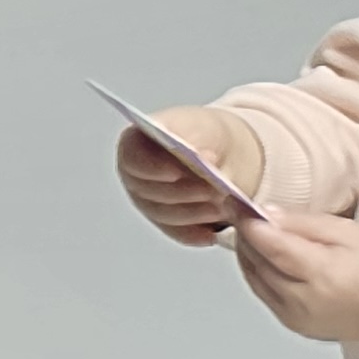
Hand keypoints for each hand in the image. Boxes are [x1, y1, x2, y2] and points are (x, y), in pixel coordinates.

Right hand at [115, 105, 265, 245]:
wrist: (223, 152)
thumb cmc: (207, 134)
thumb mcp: (206, 126)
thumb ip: (200, 136)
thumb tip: (203, 156)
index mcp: (136, 143)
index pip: (133, 157)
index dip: (154, 167)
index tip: (178, 172)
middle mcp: (136, 176)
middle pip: (151, 190)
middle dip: (184, 191)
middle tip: (215, 189)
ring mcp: (149, 203)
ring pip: (166, 215)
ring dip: (196, 212)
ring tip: (224, 205)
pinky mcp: (168, 224)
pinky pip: (179, 232)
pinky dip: (197, 232)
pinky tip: (213, 229)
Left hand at [235, 213, 358, 358]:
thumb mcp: (348, 232)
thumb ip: (305, 224)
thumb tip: (266, 214)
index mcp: (321, 275)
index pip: (272, 247)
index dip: (248, 223)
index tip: (233, 201)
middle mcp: (302, 301)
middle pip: (258, 262)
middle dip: (245, 234)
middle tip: (237, 209)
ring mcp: (293, 317)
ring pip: (254, 278)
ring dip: (246, 252)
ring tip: (248, 227)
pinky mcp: (290, 324)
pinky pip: (262, 292)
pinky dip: (256, 270)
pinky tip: (261, 252)